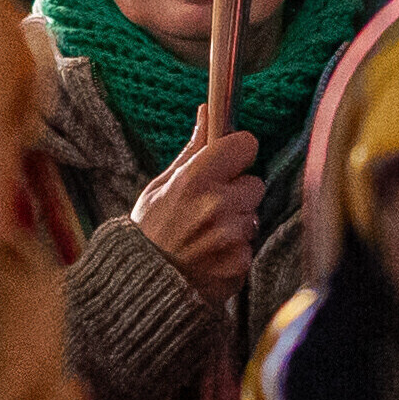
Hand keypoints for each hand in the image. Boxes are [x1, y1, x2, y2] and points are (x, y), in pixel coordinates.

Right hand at [129, 128, 263, 297]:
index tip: (228, 162)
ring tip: (206, 235)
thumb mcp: (161, 185)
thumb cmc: (149, 232)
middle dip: (238, 192)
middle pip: (255, 183)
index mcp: (195, 179)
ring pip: (253, 216)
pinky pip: (250, 246)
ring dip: (237, 223)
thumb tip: (207, 111)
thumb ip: (192, 150)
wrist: (143, 288)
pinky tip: (211, 255)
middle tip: (210, 208)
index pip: (246, 145)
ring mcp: (231, 236)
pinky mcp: (240, 263)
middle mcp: (216, 205)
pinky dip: (235, 251)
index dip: (238, 153)